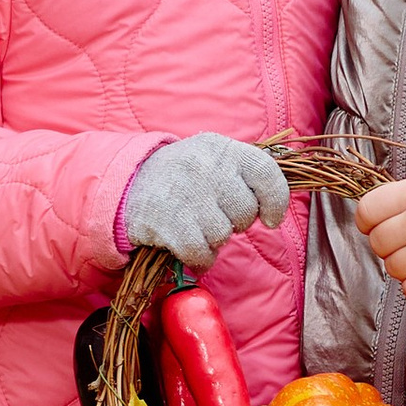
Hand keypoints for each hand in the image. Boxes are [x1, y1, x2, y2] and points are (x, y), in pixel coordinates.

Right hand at [120, 135, 293, 267]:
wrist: (129, 184)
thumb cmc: (184, 178)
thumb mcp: (213, 159)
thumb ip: (245, 175)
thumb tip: (276, 208)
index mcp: (222, 148)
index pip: (267, 173)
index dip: (275, 202)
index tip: (270, 219)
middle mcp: (205, 167)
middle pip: (245, 211)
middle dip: (234, 222)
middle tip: (213, 214)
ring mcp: (186, 194)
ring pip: (223, 234)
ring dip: (213, 240)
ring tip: (196, 226)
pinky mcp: (168, 222)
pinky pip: (201, 253)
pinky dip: (199, 258)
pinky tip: (188, 247)